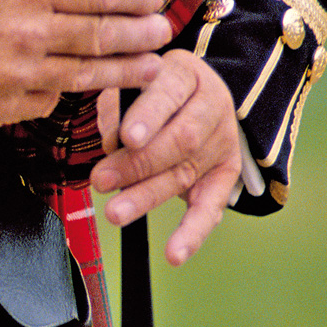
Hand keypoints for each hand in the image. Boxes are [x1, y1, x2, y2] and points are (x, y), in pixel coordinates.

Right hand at [0, 0, 170, 127]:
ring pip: (86, 75)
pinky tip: (79, 84)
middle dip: (140, 36)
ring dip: (124, 72)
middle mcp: (28, 31)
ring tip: (148, 68)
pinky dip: (65, 92)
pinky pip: (49, 100)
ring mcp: (18, 74)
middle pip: (102, 35)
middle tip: (160, 34)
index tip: (155, 0)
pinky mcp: (6, 107)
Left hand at [91, 50, 241, 265]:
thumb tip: (111, 146)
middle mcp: (212, 105)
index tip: (126, 136)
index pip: (168, 93)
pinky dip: (193, 233)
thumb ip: (117, 107)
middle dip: (138, 163)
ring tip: (116, 212)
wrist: (198, 94)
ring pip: (185, 173)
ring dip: (148, 196)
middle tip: (101, 180)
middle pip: (180, 139)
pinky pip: (211, 207)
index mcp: (186, 72)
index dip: (148, 116)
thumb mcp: (130, 82)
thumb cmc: (148, 88)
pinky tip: (175, 254)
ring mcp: (222, 142)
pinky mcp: (225, 175)